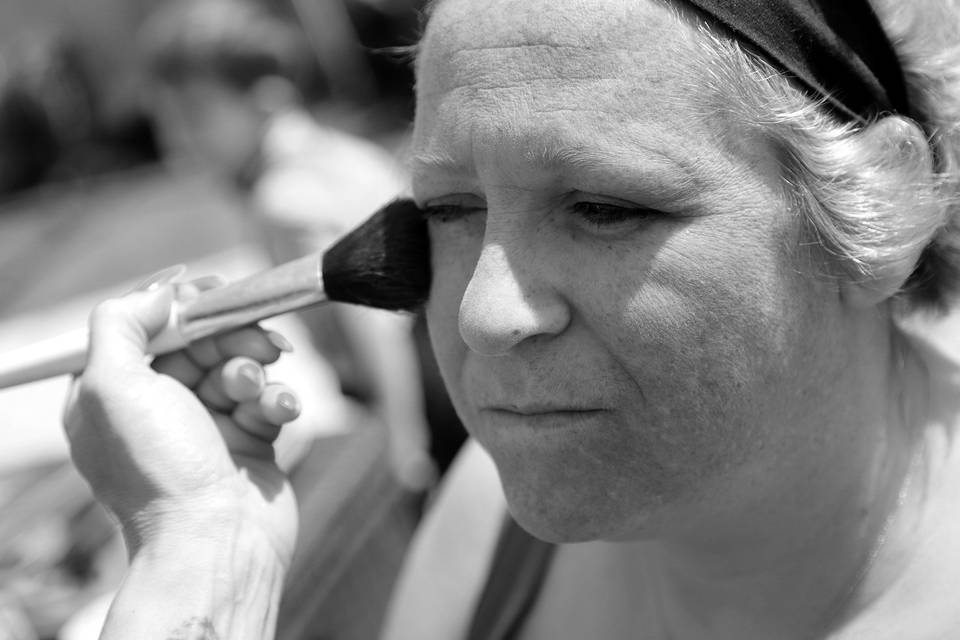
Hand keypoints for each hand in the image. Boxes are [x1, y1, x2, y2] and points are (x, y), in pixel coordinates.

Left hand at [63, 282, 300, 566]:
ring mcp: (207, 427)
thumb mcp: (114, 388)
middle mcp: (159, 410)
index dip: (183, 310)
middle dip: (232, 337)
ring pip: (243, 368)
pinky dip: (279, 400)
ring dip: (256, 371)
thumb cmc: (160, 473)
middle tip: (257, 343)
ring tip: (257, 393)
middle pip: (204, 344)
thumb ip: (120, 325)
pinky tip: (280, 413)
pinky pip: (270, 400)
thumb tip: (159, 292)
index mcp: (116, 397)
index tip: (211, 298)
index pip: (150, 329)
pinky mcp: (250, 442)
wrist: (216, 542)